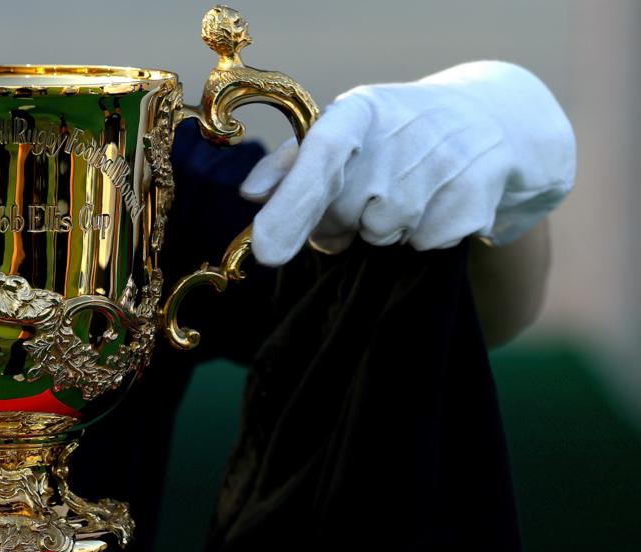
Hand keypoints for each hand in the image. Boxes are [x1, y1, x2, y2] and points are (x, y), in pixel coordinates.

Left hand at [240, 61, 575, 265]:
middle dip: (340, 220)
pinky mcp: (476, 195)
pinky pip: (422, 243)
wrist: (488, 122)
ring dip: (382, 228)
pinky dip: (420, 234)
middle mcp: (406, 129)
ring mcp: (446, 162)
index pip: (322, 157)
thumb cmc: (391, 134)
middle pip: (346, 211)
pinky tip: (434, 202)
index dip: (291, 205)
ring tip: (402, 193)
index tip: (267, 252)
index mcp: (361, 110)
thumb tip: (252, 193)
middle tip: (362, 194)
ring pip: (383, 233)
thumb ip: (291, 165)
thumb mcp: (341, 133)